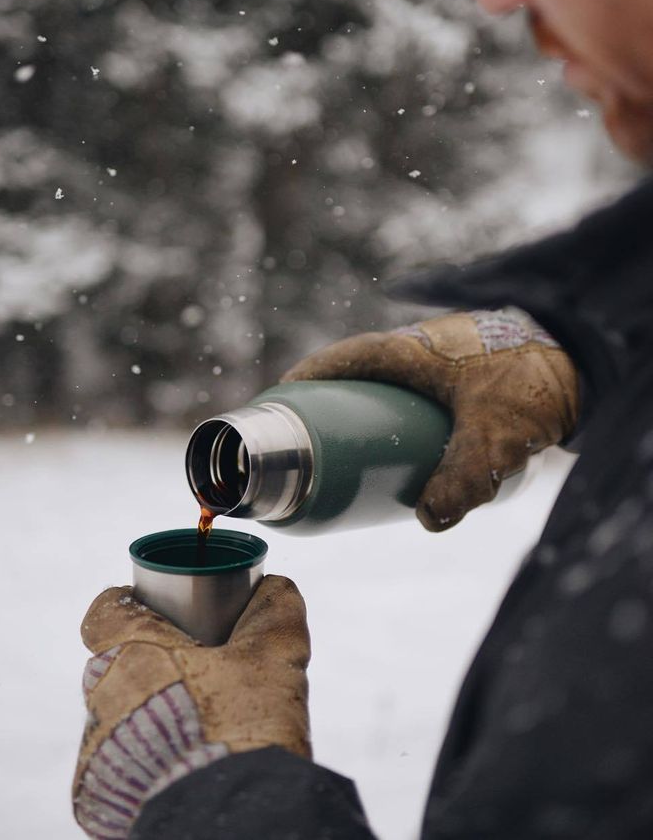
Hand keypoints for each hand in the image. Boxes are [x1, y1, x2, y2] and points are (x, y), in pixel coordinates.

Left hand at [73, 576, 309, 838]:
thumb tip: (274, 587)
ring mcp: (95, 754)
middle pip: (116, 663)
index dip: (131, 604)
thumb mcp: (274, 657)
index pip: (107, 610)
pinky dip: (148, 758)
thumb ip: (274, 610)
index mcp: (128, 654)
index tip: (159, 611)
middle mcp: (99, 699)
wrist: (229, 821)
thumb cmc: (243, 731)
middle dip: (153, 662)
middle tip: (199, 668)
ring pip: (119, 714)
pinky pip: (120, 764)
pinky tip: (187, 762)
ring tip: (198, 722)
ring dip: (150, 711)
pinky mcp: (100, 798)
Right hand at [282, 309, 578, 531]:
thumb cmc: (536, 379)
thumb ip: (465, 478)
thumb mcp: (497, 433)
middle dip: (330, 409)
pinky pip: (413, 396)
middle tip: (315, 450)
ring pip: (386, 388)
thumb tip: (427, 520)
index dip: (304, 382)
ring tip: (355, 460)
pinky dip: (397, 418)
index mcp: (408, 348)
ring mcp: (440, 361)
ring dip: (365, 416)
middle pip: (356, 378)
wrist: (589, 355)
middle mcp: (418, 348)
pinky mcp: (461, 377)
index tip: (280, 405)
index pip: (339, 360)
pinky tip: (406, 450)